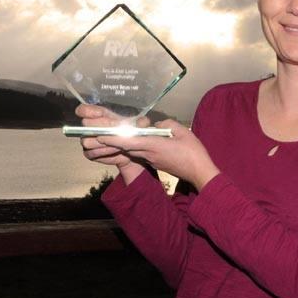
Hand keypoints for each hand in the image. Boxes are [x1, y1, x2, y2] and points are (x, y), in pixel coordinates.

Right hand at [76, 104, 149, 179]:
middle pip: (86, 125)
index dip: (87, 111)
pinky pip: (91, 153)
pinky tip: (116, 153)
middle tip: (115, 133)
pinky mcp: (90, 154)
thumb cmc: (133, 134)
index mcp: (101, 115)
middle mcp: (91, 127)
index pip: (85, 110)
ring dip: (104, 144)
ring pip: (87, 141)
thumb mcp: (140, 126)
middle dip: (100, 129)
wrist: (132, 152)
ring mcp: (88, 140)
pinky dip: (105, 154)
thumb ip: (141, 123)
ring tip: (119, 147)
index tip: (96, 114)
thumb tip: (142, 123)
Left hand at [96, 119, 219, 190]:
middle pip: (127, 147)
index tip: (100, 135)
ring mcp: (152, 160)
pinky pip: (141, 154)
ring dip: (122, 144)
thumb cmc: (193, 152)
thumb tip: (157, 126)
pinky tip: (133, 142)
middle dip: (112, 141)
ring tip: (111, 136)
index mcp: (154, 146)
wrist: (199, 173)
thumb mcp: (182, 131)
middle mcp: (149, 154)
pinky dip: (134, 148)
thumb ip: (167, 124)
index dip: (113, 139)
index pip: (128, 142)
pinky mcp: (156, 163)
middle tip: (98, 134)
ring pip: (133, 151)